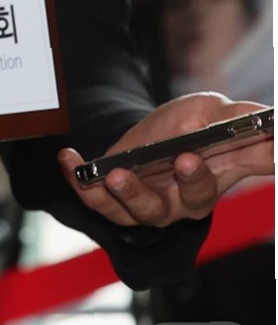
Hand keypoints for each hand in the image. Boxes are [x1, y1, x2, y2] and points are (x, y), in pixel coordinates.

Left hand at [58, 93, 274, 229]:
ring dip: (128, 195)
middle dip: (185, 184)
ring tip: (117, 174)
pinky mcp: (115, 199)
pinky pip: (97, 199)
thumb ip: (243, 120)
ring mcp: (149, 204)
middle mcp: (182, 201)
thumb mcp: (213, 113)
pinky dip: (79, 181)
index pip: (218, 182)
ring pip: (140, 211)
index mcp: (213, 183)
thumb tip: (276, 127)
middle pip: (186, 202)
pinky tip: (68, 159)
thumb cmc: (191, 127)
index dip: (209, 175)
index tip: (198, 157)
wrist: (153, 134)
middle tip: (181, 160)